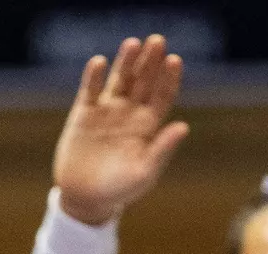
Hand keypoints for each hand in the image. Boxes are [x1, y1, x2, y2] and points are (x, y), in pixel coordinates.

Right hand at [53, 35, 188, 225]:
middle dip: (150, 61)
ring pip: (119, 79)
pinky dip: (93, 76)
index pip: (162, 95)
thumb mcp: (144, 172)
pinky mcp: (84, 113)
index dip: (169, 78)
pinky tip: (99, 62)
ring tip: (133, 43)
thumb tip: (184, 126)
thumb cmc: (119, 190)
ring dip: (126, 61)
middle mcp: (130, 113)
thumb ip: (162, 149)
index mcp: (148, 127)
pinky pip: (90, 90)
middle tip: (158, 40)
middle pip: (143, 81)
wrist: (86, 198)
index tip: (174, 60)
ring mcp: (107, 111)